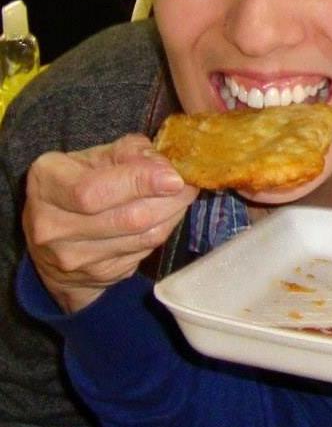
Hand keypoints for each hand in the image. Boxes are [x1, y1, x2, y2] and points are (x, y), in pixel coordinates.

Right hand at [23, 134, 196, 311]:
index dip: (139, 183)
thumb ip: (131, 152)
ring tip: (181, 196)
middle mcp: (51, 224)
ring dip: (172, 214)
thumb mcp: (96, 157)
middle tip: (189, 184)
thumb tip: (166, 166)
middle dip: (170, 199)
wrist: (56, 240)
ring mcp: (72, 257)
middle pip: (128, 218)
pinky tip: (165, 216)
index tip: (174, 178)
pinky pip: (145, 251)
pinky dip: (163, 230)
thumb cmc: (81, 183)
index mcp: (46, 183)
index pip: (93, 190)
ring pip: (143, 236)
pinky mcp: (97, 275)